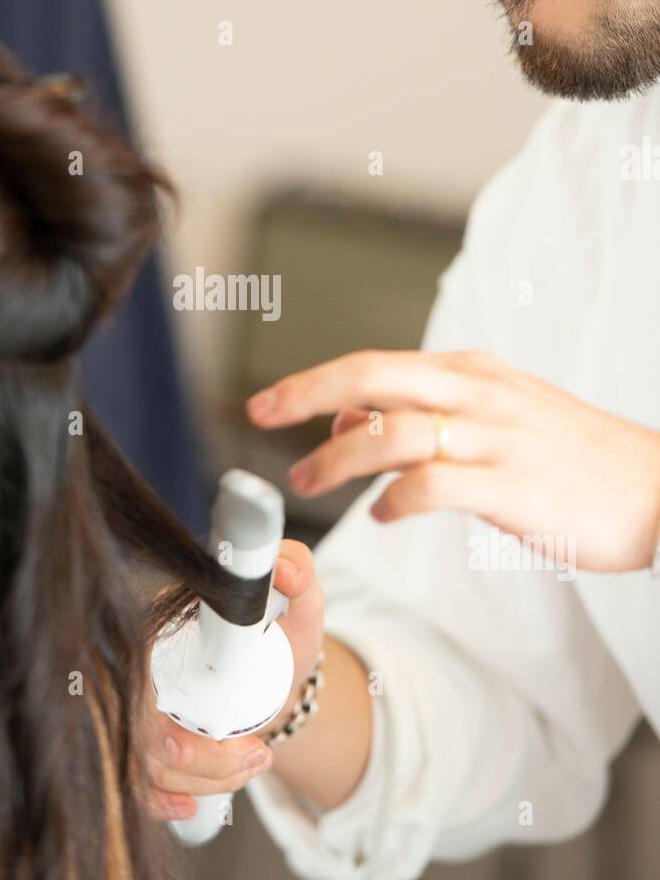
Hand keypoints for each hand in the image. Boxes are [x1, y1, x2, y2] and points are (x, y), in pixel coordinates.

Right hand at [143, 539, 323, 822]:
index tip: (202, 733)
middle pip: (137, 724)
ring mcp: (140, 710)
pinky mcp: (147, 747)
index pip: (134, 667)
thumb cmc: (279, 637)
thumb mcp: (298, 605)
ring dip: (202, 779)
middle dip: (193, 757)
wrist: (278, 679)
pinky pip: (138, 783)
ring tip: (258, 762)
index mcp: (160, 625)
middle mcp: (139, 668)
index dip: (154, 706)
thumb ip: (299, 570)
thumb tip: (286, 570)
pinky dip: (163, 801)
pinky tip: (191, 807)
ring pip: (143, 760)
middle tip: (255, 755)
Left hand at [246, 349, 659, 572]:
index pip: (376, 364)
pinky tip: (383, 515)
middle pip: (373, 376)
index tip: (272, 403)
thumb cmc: (572, 457)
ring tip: (308, 481)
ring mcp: (495, 437)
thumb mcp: (498, 415)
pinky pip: (434, 483)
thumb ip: (429, 415)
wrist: (656, 488)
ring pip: (394, 430)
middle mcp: (477, 393)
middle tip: (259, 414)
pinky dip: (396, 499)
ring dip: (339, 456)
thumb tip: (354, 424)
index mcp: (471, 373)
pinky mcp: (511, 485)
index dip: (316, 382)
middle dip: (306, 392)